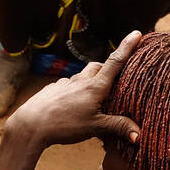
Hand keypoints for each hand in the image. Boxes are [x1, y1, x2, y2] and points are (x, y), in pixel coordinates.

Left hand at [6, 31, 142, 147]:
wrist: (30, 125)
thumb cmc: (64, 125)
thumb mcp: (95, 127)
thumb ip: (117, 127)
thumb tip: (139, 135)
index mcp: (95, 86)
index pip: (115, 62)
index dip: (127, 47)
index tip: (137, 33)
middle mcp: (80, 80)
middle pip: (98, 66)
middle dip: (108, 68)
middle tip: (116, 77)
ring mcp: (65, 83)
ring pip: (82, 76)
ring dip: (90, 80)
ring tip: (93, 97)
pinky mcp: (52, 90)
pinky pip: (67, 86)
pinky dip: (74, 91)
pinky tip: (71, 105)